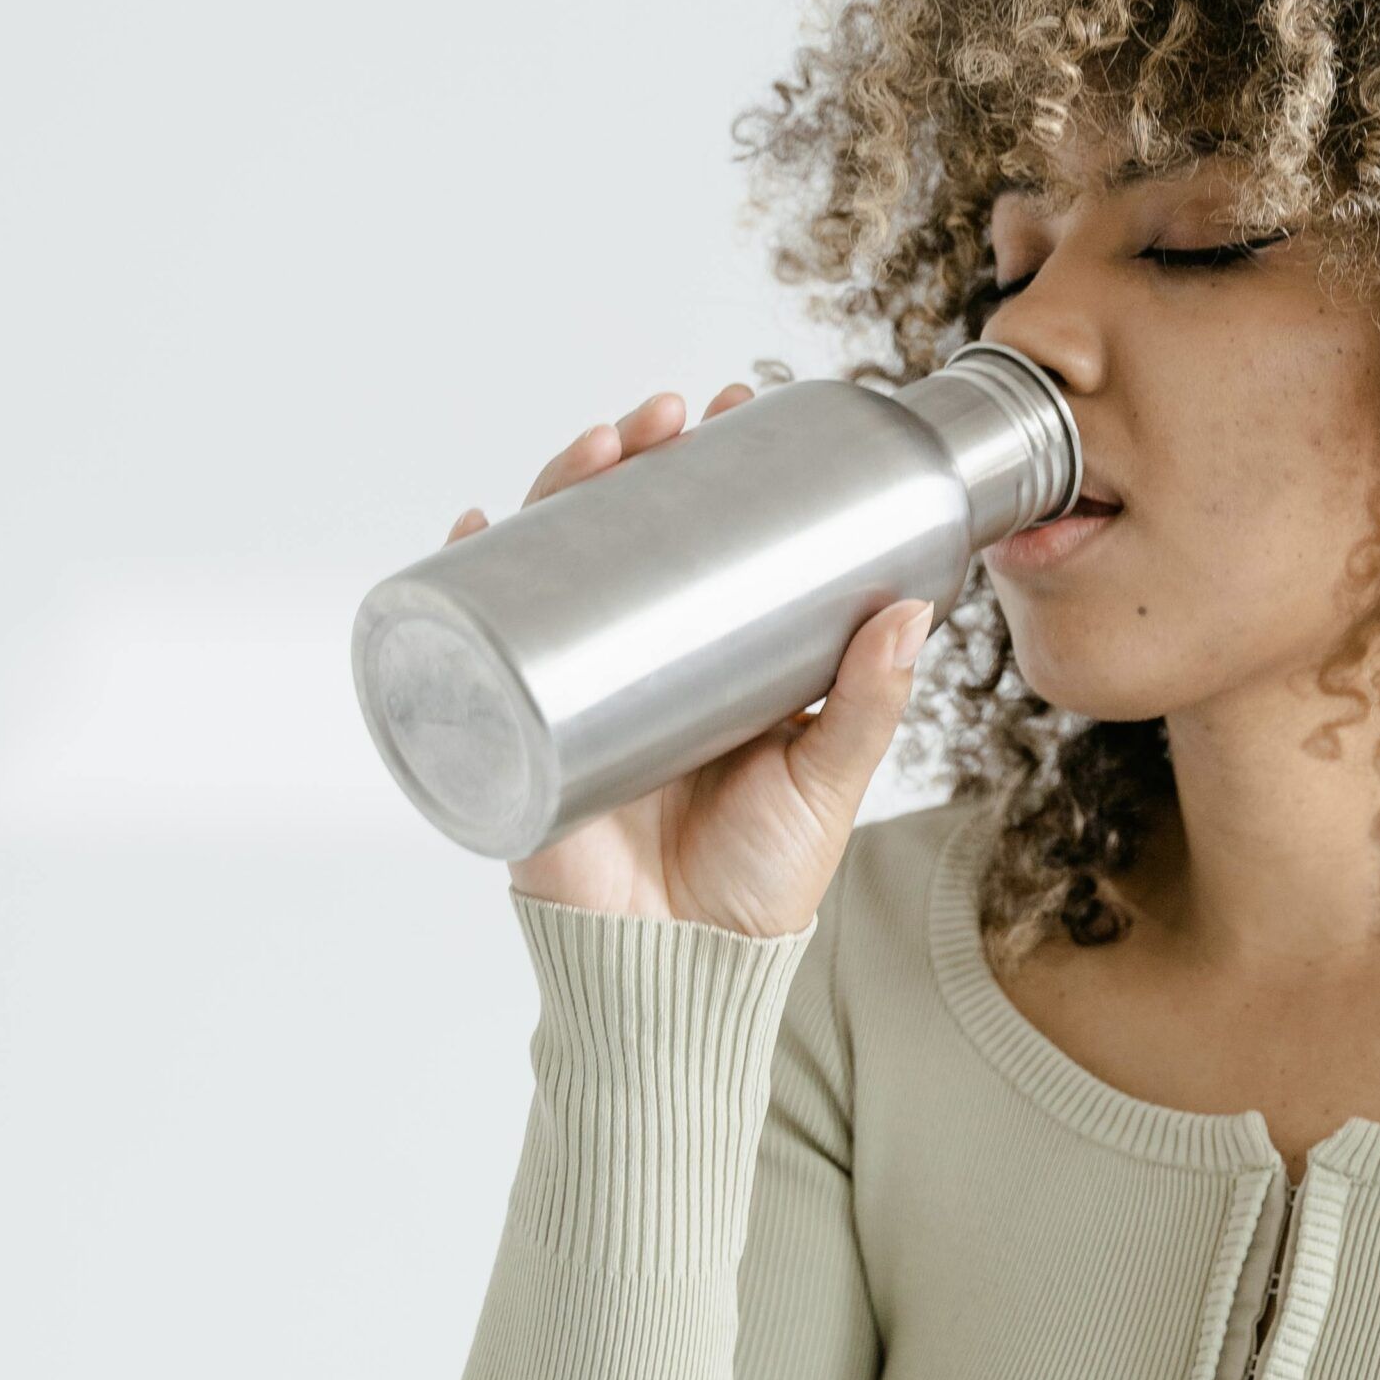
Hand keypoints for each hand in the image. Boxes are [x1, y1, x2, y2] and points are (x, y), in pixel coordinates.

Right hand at [440, 383, 933, 937]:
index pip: (703, 537)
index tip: (738, 406)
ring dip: (560, 492)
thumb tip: (914, 607)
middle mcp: (641, 657)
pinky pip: (480, 650)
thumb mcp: (826, 778)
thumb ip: (867, 703)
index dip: (710, 467)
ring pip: (553, 567)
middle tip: (664, 415)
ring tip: (596, 448)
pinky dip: (465, 584)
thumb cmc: (759, 879)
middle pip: (620, 533)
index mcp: (714, 655)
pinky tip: (474, 528)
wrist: (680, 973)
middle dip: (632, 459)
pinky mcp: (523, 733)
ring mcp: (575, 686)